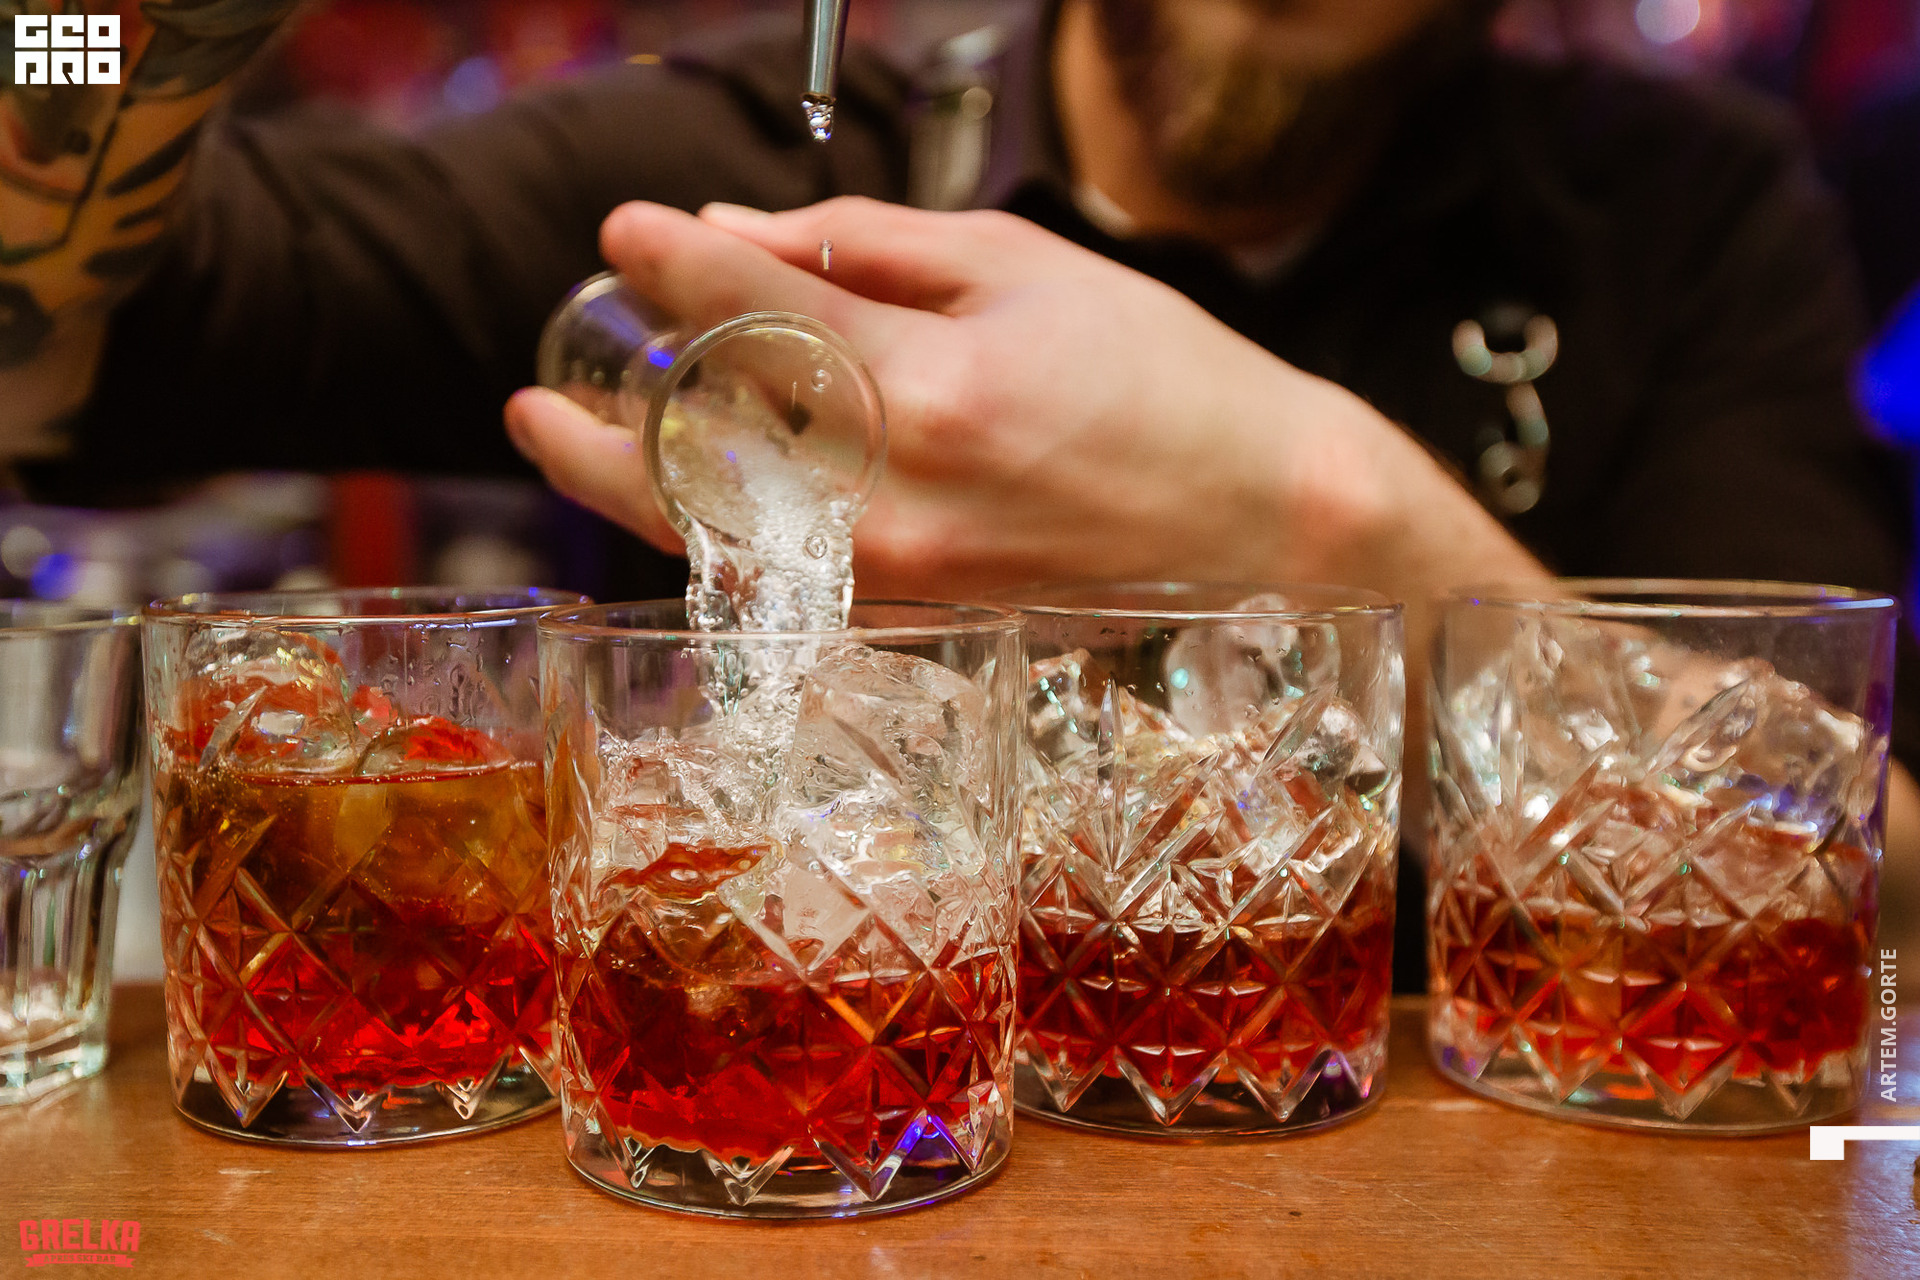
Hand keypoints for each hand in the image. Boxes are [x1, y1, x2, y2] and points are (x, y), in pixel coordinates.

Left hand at [507, 196, 1542, 604]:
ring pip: (726, 542)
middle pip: (703, 464)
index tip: (622, 233)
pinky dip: (724, 543)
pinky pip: (790, 583)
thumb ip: (870, 246)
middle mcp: (903, 495)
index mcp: (935, 383)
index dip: (672, 267)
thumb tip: (738, 233)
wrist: (1265, 518)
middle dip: (601, 429)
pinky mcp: (922, 620)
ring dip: (637, 497)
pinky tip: (696, 509)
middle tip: (533, 395)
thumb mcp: (1027, 267)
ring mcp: (906, 576)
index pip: (756, 316)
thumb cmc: (1164, 375)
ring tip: (579, 453)